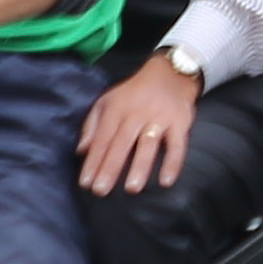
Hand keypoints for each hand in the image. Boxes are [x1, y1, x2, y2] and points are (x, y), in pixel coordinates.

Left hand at [78, 55, 202, 194]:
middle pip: (122, 143)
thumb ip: (92, 125)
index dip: (93, 161)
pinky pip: (178, 145)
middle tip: (101, 191)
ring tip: (131, 189)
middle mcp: (137, 113)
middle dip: (110, 167)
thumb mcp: (108, 101)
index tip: (86, 182)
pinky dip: (173, 163)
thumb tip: (81, 151)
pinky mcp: (180, 122)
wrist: (170, 73)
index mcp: (117, 108)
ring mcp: (160, 118)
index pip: (102, 138)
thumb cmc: (134, 93)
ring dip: (140, 167)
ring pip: (148, 144)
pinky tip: (166, 181)